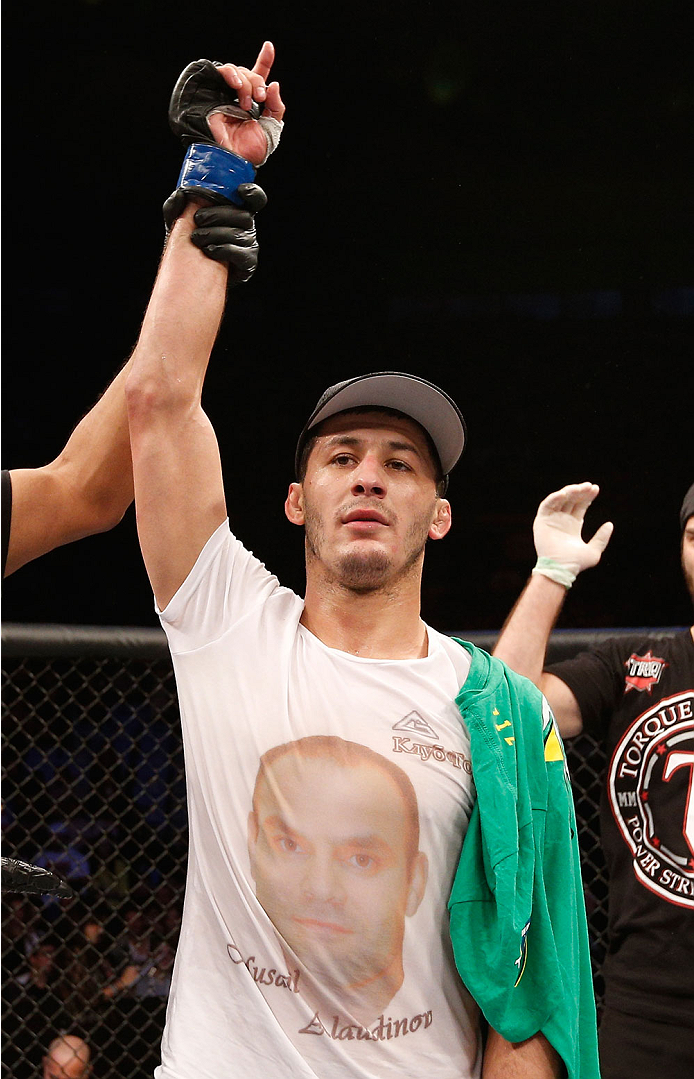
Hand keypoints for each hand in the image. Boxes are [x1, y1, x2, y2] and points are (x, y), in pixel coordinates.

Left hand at [162, 183, 267, 283]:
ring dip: (215, 233)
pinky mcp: (248, 263)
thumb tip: (180, 193)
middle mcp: (247, 227)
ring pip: (238, 234)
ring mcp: (250, 245)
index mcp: (237, 212)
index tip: (241, 190)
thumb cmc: (190, 245)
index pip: (255, 200)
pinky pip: (240, 253)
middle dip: (218, 214)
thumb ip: (176, 206)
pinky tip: (209, 250)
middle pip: (243, 215)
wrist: (193, 276)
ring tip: (196, 238)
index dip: (253, 193)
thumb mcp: (179, 223)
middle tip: (198, 219)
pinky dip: (222, 250)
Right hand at [208, 42, 284, 165]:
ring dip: (246, 82)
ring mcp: (222, 93)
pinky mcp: (210, 91)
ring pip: (237, 71)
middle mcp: (236, 96)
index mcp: (251, 103)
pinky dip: (232, 74)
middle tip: (259, 99)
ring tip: (247, 102)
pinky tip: (236, 86)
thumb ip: (277, 107)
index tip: (268, 46)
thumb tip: (274, 84)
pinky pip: (221, 70)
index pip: (258, 77)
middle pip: (249, 73)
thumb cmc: (248, 152)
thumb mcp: (271, 130)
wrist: (229, 159)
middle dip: (257, 82)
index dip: (264, 61)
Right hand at [533, 482, 613, 575]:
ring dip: (569, 491)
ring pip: (560, 500)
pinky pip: (546, 505)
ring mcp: (551, 520)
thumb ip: (602, 538)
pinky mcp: (542, 521)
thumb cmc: (576, 563)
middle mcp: (562, 521)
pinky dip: (554, 497)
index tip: (596, 489)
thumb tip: (610, 524)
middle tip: (590, 486)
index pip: (580, 506)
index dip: (587, 497)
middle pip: (571, 500)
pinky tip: (564, 493)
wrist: (560, 569)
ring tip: (580, 488)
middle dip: (581, 492)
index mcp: (573, 526)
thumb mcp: (594, 551)